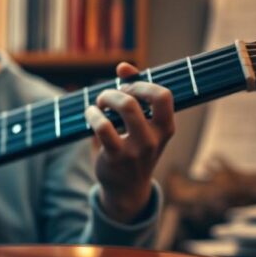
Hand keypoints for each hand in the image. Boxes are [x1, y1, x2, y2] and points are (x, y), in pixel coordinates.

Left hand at [84, 62, 174, 222]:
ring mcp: (137, 149)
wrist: (126, 190)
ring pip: (126, 107)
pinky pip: (103, 126)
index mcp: (165, 127)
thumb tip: (123, 66)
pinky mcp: (116, 157)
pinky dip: (93, 114)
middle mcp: (155, 138)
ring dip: (106, 98)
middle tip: (109, 97)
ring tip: (99, 104)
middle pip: (143, 97)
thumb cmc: (133, 148)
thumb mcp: (140, 124)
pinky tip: (90, 114)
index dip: (142, 83)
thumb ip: (134, 94)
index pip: (164, 95)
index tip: (127, 88)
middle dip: (120, 90)